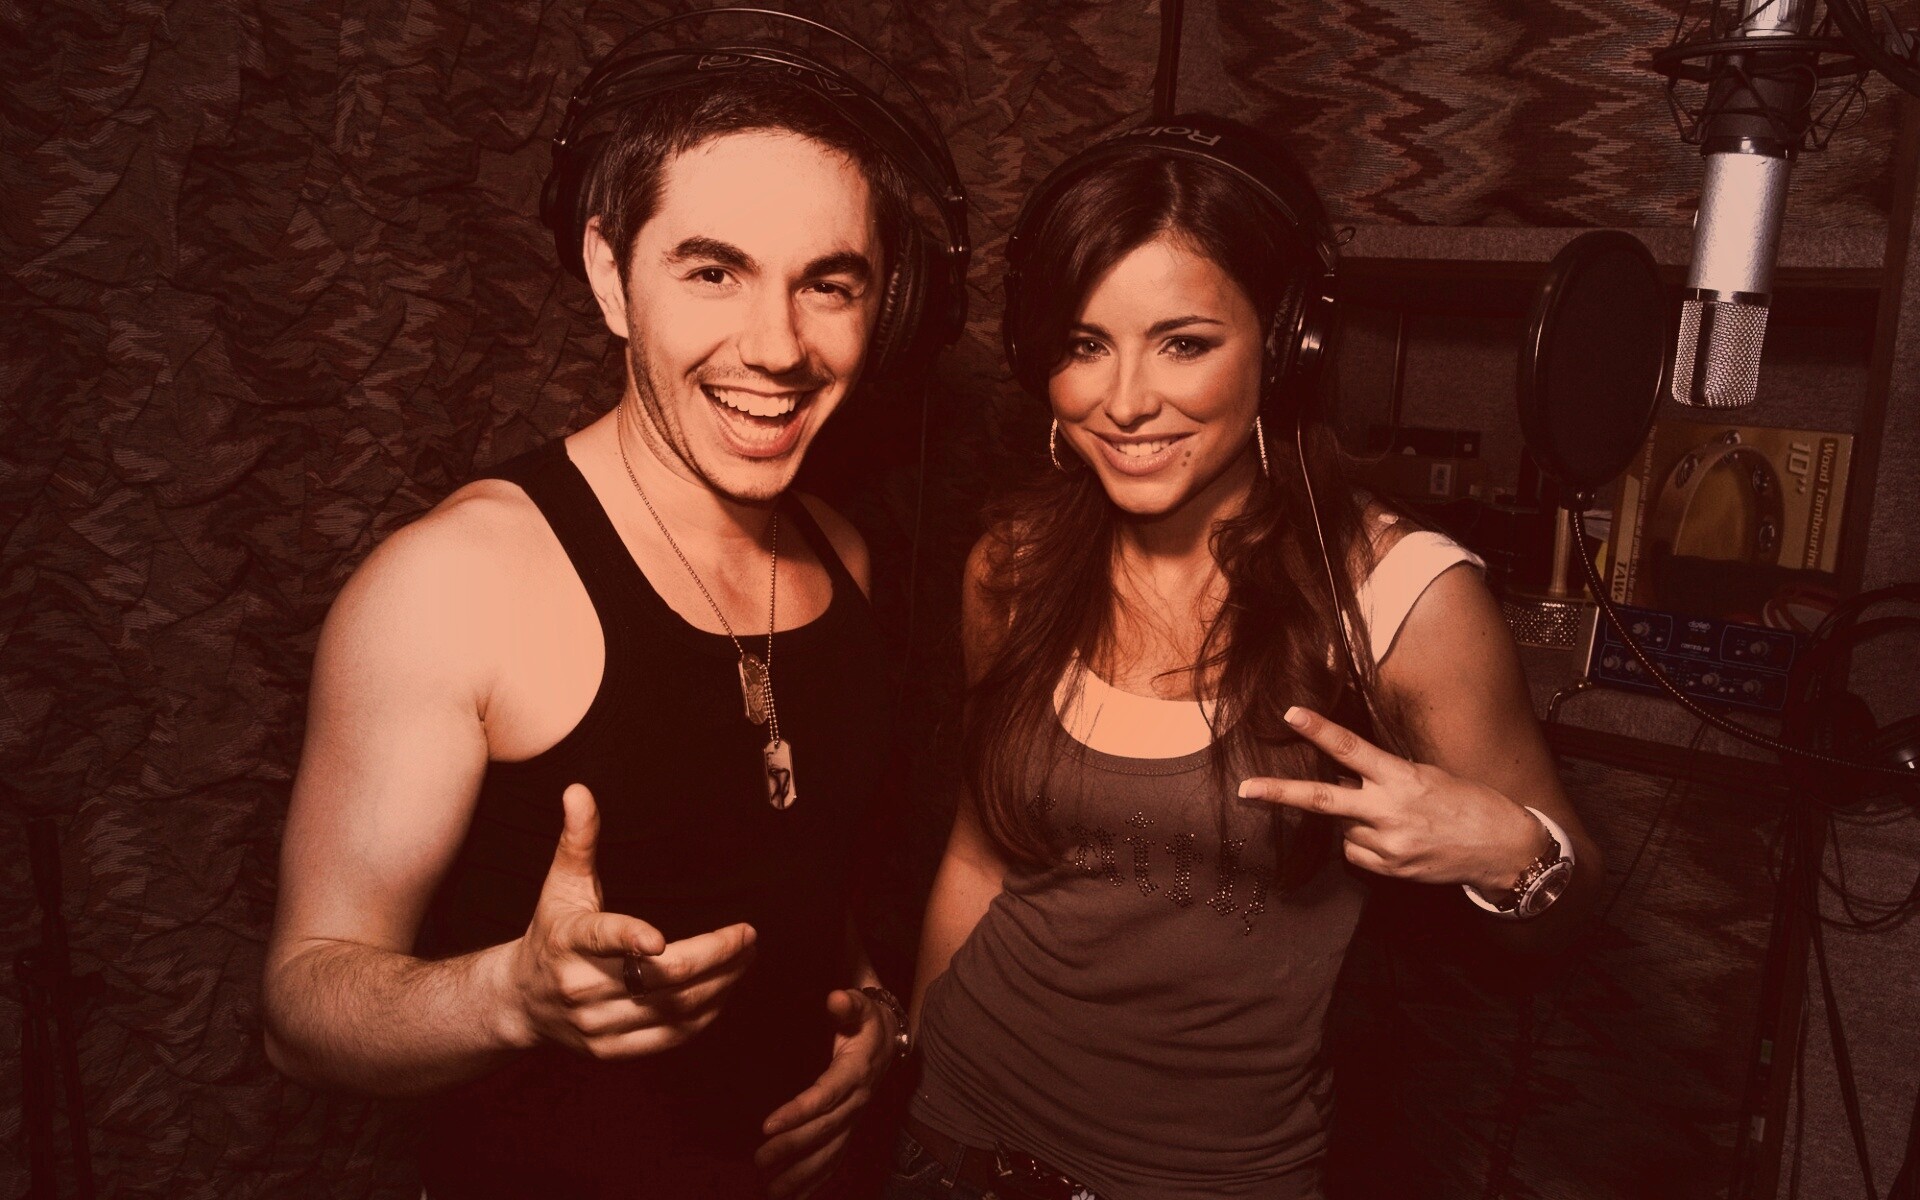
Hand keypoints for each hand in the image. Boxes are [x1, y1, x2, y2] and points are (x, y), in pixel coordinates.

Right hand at [503, 783, 756, 1058]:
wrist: (521, 1001)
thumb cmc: (551, 932)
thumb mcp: (560, 885)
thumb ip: (577, 840)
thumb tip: (579, 790)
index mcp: (568, 941)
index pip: (600, 939)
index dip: (629, 940)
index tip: (658, 940)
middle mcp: (581, 987)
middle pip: (659, 979)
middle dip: (713, 956)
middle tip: (747, 935)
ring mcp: (596, 1024)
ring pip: (672, 1010)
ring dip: (720, 985)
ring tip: (746, 958)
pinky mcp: (611, 1049)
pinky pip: (670, 1037)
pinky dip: (705, 1016)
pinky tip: (725, 990)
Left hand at [754, 988, 894, 1197]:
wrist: (892, 1040)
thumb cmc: (868, 1020)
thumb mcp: (862, 1005)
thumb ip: (848, 1003)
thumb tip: (835, 998)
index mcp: (856, 1072)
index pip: (826, 1096)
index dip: (799, 1111)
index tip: (768, 1125)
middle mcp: (858, 1101)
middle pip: (824, 1130)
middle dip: (792, 1147)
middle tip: (760, 1159)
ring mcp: (855, 1119)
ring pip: (831, 1153)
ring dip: (802, 1175)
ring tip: (772, 1192)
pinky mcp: (851, 1129)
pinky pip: (836, 1159)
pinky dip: (816, 1181)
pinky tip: (794, 1197)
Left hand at [1237, 706, 1547, 894]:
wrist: (1503, 849)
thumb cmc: (1467, 803)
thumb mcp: (1427, 776)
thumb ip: (1384, 777)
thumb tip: (1346, 777)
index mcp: (1401, 779)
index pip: (1351, 750)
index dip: (1319, 730)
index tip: (1290, 714)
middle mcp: (1389, 812)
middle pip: (1322, 801)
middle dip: (1280, 794)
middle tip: (1245, 789)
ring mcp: (1388, 845)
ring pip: (1342, 829)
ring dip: (1353, 820)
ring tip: (1392, 819)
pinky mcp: (1390, 870)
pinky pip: (1355, 853)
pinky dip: (1364, 844)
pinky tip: (1394, 840)